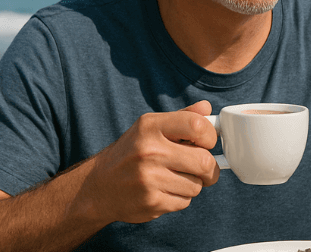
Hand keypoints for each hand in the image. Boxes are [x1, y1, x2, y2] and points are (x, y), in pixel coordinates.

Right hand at [80, 100, 219, 223]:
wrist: (99, 186)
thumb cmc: (132, 153)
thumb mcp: (151, 127)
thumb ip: (181, 117)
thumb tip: (206, 108)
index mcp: (151, 126)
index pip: (197, 126)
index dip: (210, 136)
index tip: (207, 143)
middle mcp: (149, 151)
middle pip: (204, 161)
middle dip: (208, 167)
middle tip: (203, 168)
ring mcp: (149, 178)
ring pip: (197, 185)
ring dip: (193, 184)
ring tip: (176, 178)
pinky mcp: (151, 202)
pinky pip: (185, 201)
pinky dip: (181, 198)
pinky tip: (165, 191)